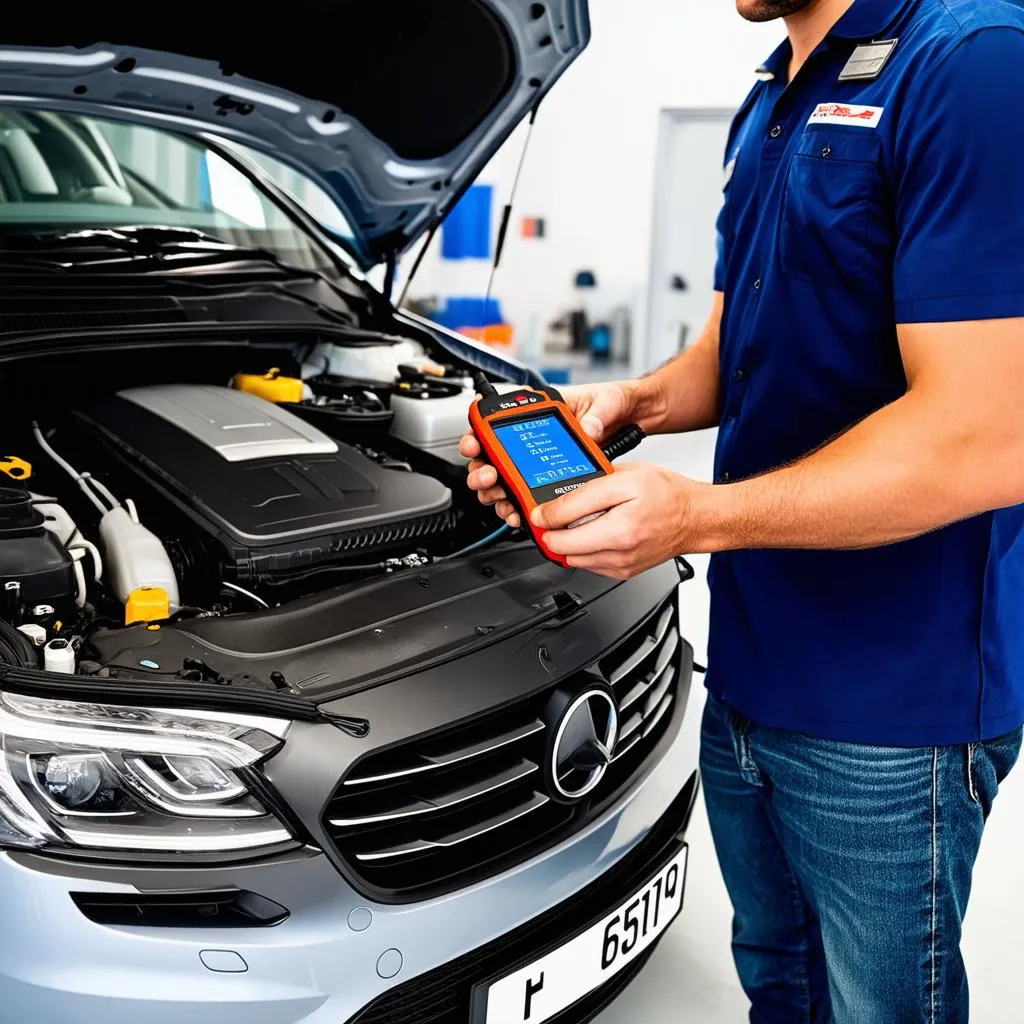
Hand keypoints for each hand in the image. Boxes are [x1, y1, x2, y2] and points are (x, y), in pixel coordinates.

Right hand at [460, 381, 647, 528]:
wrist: (629, 419)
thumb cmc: (610, 403)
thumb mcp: (605, 402)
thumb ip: (597, 413)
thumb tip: (588, 428)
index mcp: (537, 413)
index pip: (495, 423)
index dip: (478, 435)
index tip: (475, 445)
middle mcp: (529, 439)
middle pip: (489, 458)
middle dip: (481, 471)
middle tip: (489, 476)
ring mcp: (536, 463)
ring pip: (500, 482)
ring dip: (494, 492)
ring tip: (502, 499)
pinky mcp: (547, 482)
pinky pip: (522, 497)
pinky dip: (515, 507)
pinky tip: (518, 513)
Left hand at [531, 462, 715, 578]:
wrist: (694, 518)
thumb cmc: (667, 494)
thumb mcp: (625, 476)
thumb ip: (587, 488)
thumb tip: (556, 503)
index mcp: (620, 524)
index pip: (563, 522)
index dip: (544, 514)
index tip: (539, 510)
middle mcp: (619, 549)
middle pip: (562, 548)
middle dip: (550, 532)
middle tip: (549, 518)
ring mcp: (620, 564)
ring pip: (572, 560)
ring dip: (565, 544)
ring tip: (574, 524)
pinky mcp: (622, 572)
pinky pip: (588, 565)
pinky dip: (582, 551)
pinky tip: (592, 534)